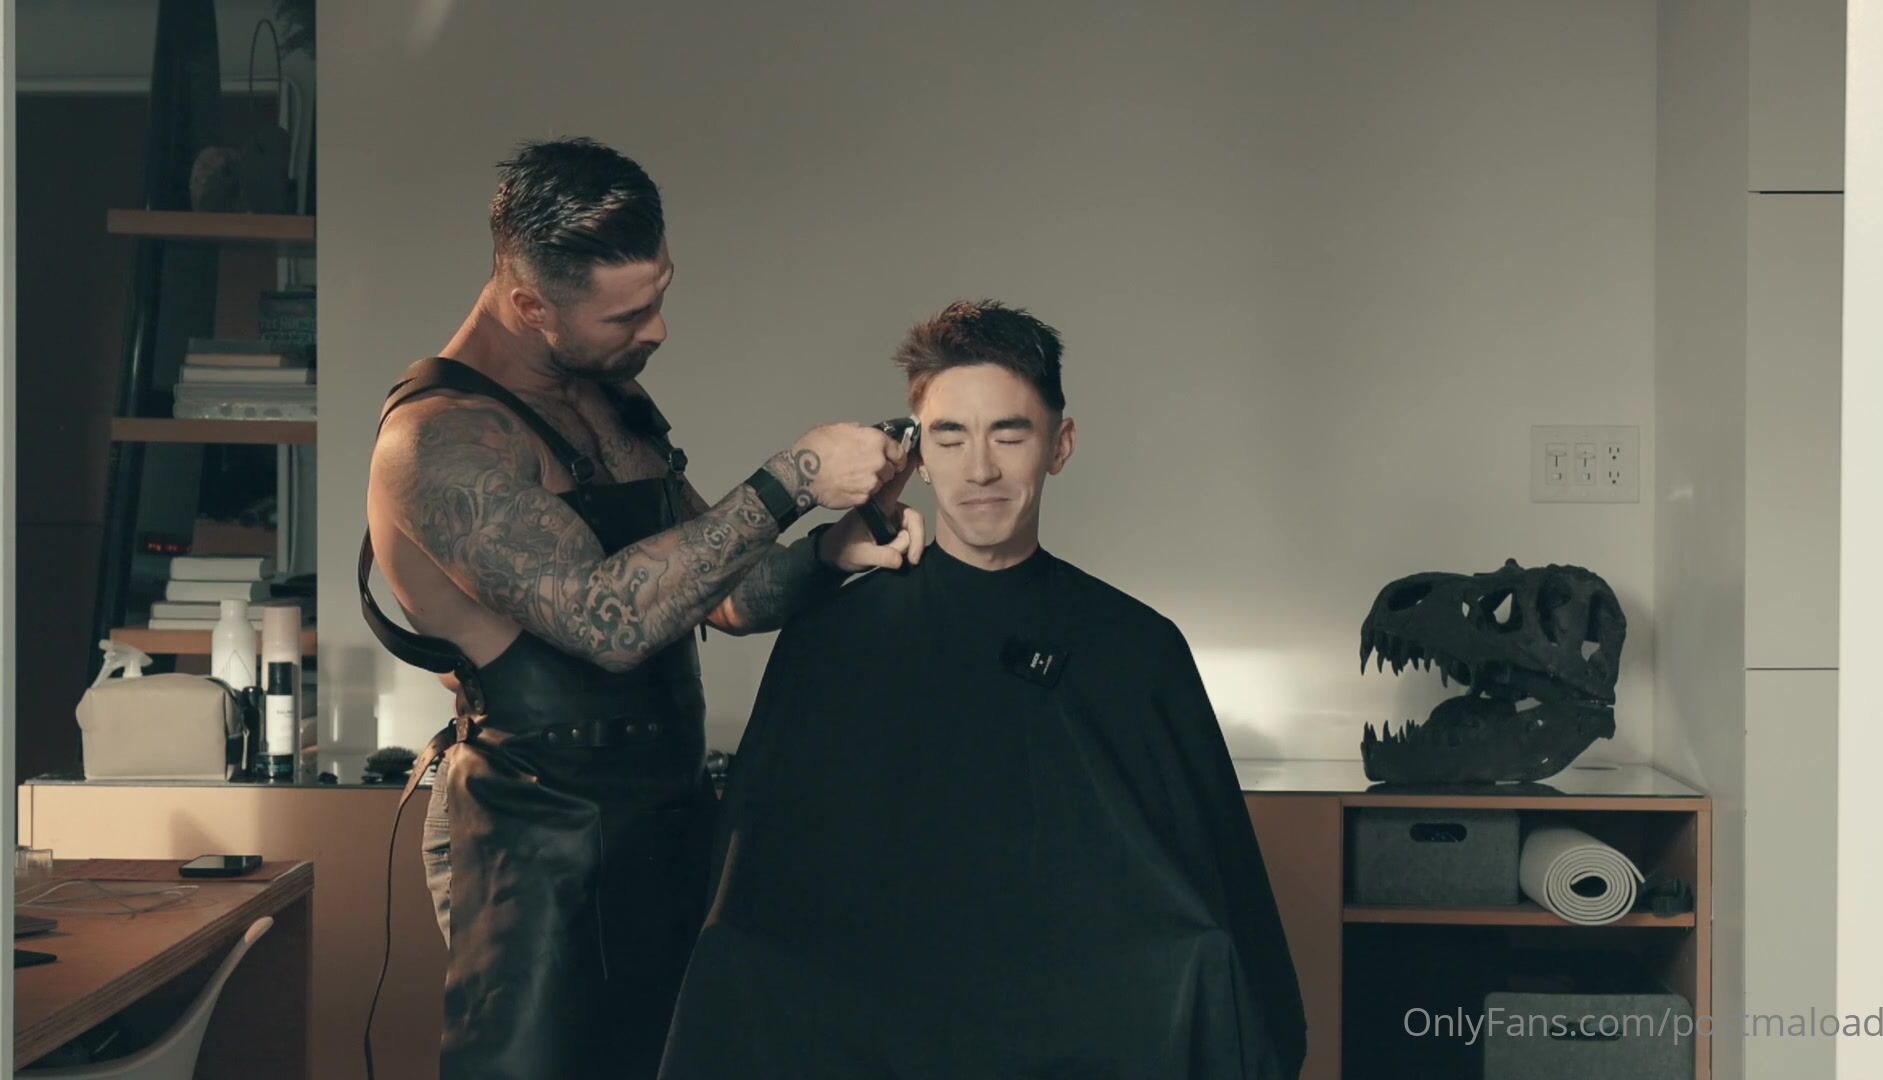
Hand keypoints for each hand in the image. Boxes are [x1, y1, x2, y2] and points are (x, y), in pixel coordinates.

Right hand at [783, 423, 906, 510]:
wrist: (801, 474)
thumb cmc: (814, 450)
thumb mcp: (837, 429)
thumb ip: (858, 432)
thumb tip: (865, 434)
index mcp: (875, 441)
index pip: (900, 451)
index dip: (896, 456)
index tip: (894, 459)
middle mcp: (878, 462)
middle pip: (892, 469)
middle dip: (883, 469)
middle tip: (866, 468)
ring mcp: (872, 482)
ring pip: (880, 483)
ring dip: (872, 481)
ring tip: (853, 477)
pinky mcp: (863, 498)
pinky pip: (868, 495)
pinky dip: (861, 492)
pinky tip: (848, 486)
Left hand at [818, 459, 926, 571]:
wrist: (833, 556)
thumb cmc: (842, 548)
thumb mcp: (861, 555)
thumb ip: (882, 556)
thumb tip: (900, 558)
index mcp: (878, 506)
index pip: (896, 485)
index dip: (907, 470)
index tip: (917, 454)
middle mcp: (889, 509)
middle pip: (914, 518)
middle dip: (914, 539)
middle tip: (911, 559)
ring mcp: (892, 520)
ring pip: (912, 530)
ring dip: (909, 546)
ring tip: (896, 559)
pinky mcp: (894, 530)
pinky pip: (909, 538)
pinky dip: (907, 548)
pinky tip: (901, 559)